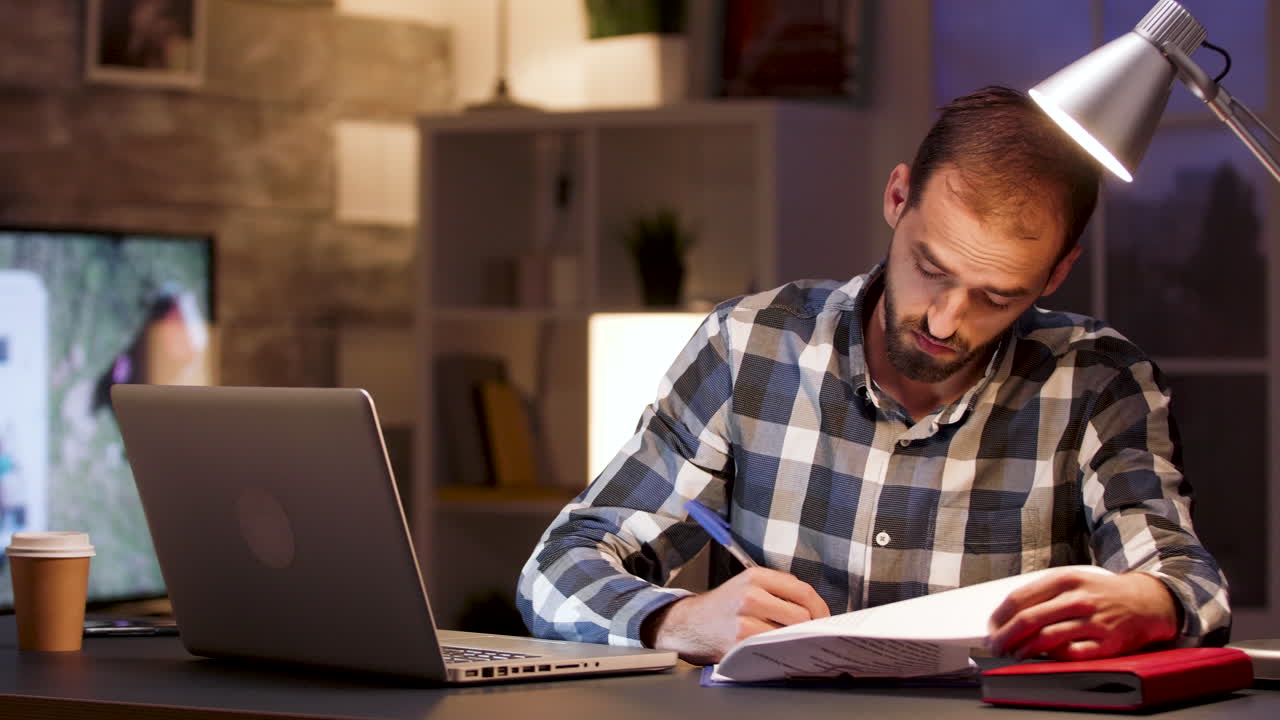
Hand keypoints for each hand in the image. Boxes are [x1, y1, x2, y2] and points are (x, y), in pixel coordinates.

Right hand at [641, 566, 829, 663]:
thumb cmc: (725, 606)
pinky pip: (773, 649)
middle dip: (810, 627)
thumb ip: (780, 589)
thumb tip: (815, 607)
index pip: (803, 591)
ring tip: (794, 642)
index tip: (824, 618)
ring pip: (789, 634)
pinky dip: (781, 651)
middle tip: (811, 634)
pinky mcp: (740, 645)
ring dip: (796, 640)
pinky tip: (778, 649)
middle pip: (801, 615)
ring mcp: (744, 622)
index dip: (821, 608)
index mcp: (755, 577)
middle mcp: (750, 596)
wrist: (690, 624)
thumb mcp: (747, 584)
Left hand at [988, 569, 1179, 660]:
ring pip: (1046, 638)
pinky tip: (1042, 657)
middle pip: (1028, 619)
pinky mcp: (1106, 643)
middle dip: (1005, 636)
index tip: (991, 627)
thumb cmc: (1100, 592)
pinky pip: (1070, 653)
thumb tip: (1007, 614)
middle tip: (995, 646)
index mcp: (1064, 579)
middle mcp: (1077, 599)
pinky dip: (1051, 656)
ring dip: (1023, 649)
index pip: (1019, 598)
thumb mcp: (1071, 580)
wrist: (1145, 601)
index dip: (999, 616)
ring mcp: (1092, 622)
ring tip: (1014, 653)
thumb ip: (1042, 593)